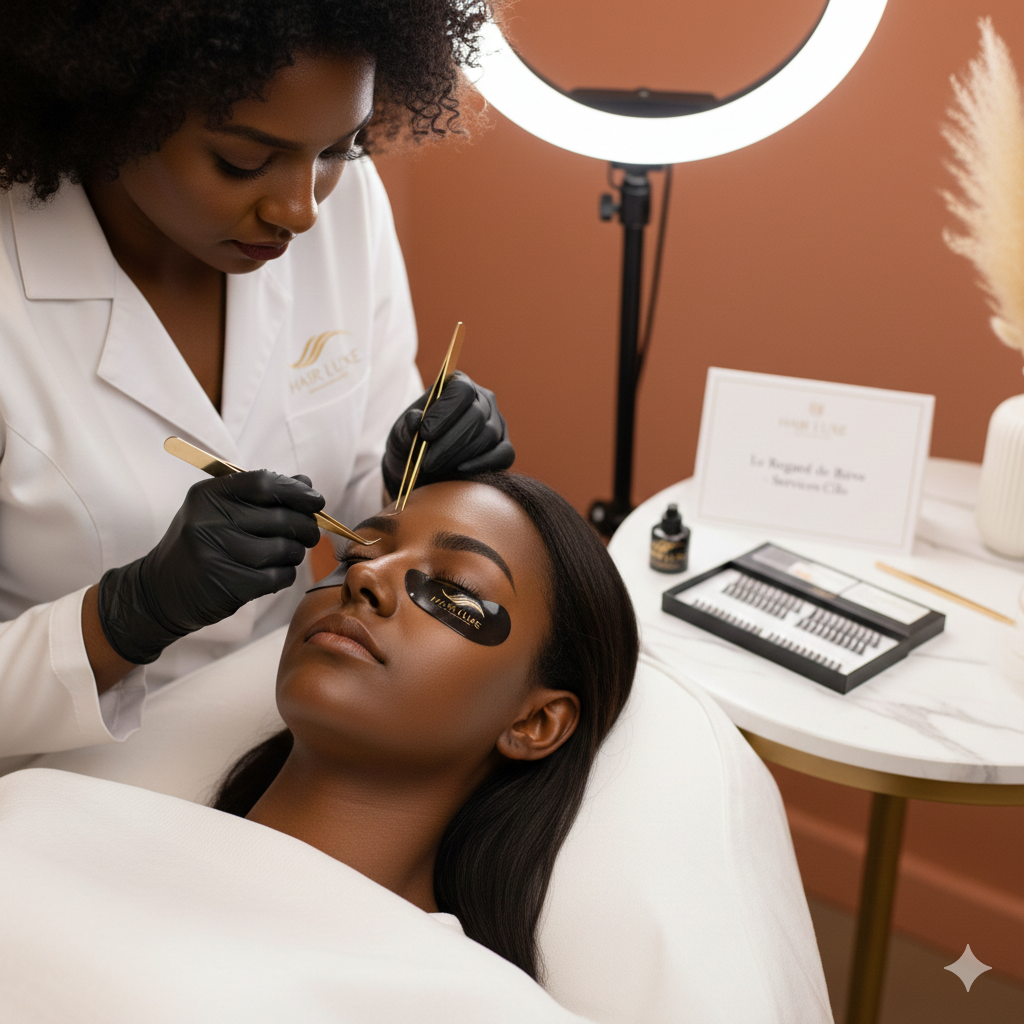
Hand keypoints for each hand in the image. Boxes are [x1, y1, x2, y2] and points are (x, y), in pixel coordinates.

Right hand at [97, 471, 323, 664]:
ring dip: (295, 553)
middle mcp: (209, 521)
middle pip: (281, 517)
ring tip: (286, 554)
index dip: (298, 492)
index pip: (265, 483)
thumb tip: (305, 482)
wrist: (160, 590)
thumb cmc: (200, 544)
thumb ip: (262, 495)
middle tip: (309, 532)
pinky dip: (285, 574)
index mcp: (208, 495)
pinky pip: (278, 576)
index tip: (316, 501)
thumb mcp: (219, 511)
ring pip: (284, 549)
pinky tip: (274, 573)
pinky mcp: (228, 585)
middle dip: (306, 526)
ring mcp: (217, 554)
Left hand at [382, 371, 514, 497]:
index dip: (444, 412)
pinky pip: (504, 454)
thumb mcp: (401, 433)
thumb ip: (407, 426)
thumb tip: (415, 419)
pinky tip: (460, 470)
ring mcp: (497, 423)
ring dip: (460, 454)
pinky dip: (483, 463)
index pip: (461, 390)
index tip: (425, 433)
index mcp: (458, 384)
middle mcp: (483, 399)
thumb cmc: (413, 442)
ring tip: (435, 467)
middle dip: (450, 441)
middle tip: (427, 461)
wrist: (421, 466)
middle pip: (476, 415)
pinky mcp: (503, 446)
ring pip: (488, 436)